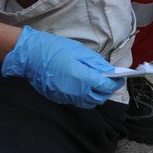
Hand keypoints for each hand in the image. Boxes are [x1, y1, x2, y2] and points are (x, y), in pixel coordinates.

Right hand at [1, 26, 118, 107]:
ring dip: (96, 95)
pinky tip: (83, 85)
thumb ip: (97, 64)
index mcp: (83, 79)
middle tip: (109, 80)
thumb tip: (110, 72)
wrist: (32, 56)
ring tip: (96, 83)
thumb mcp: (80, 52)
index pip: (105, 87)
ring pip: (88, 103)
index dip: (115, 83)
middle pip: (99, 98)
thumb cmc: (56, 50)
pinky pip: (77, 101)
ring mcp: (67, 97)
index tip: (119, 78)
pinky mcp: (59, 98)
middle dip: (107, 90)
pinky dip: (84, 96)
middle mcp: (76, 92)